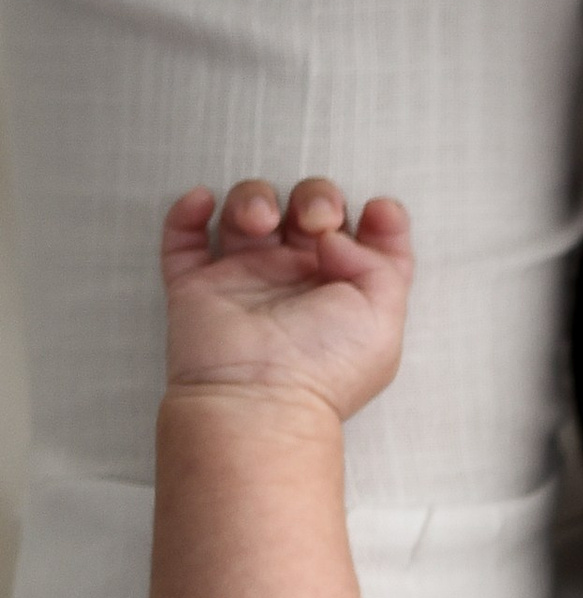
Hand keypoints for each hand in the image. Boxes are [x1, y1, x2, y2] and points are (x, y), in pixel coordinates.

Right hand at [161, 175, 411, 417]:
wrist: (259, 399)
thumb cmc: (325, 365)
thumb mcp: (384, 316)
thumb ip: (381, 261)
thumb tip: (336, 235)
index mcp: (346, 288)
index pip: (365, 237)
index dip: (375, 217)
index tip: (375, 212)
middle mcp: (298, 279)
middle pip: (308, 208)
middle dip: (315, 197)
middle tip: (316, 222)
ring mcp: (246, 279)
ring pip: (248, 210)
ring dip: (254, 197)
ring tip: (260, 223)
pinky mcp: (198, 285)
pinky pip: (184, 238)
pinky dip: (188, 212)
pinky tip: (203, 203)